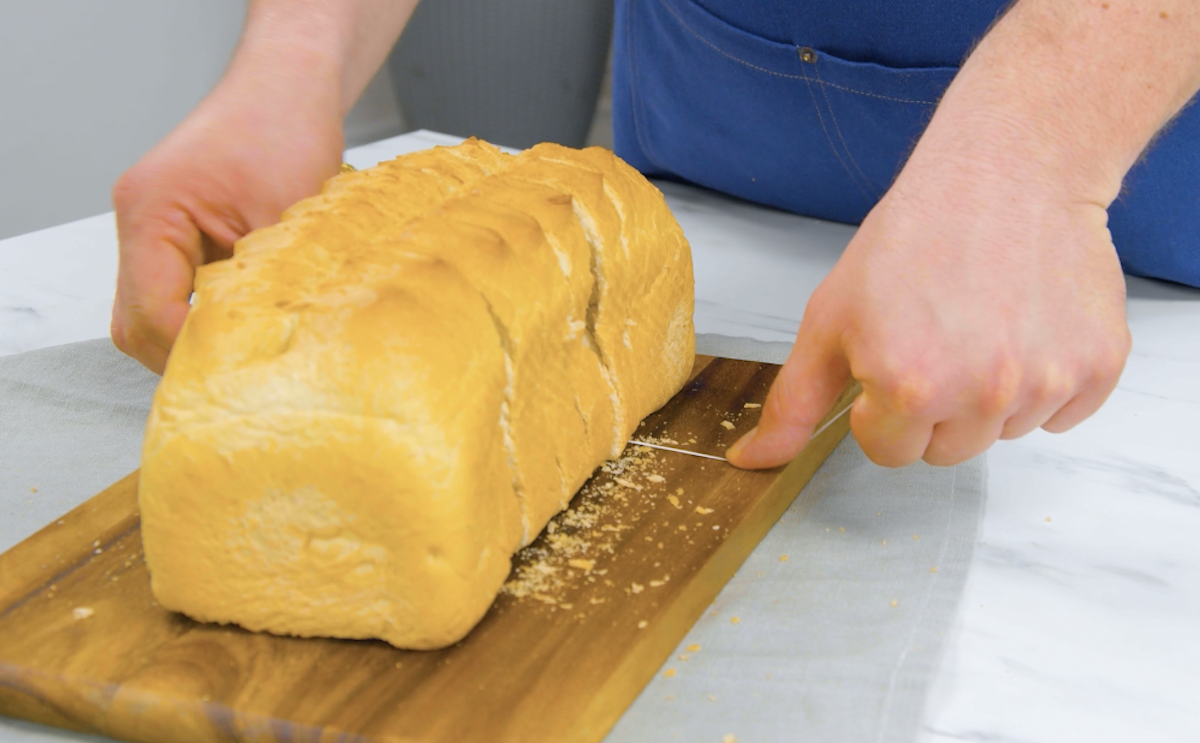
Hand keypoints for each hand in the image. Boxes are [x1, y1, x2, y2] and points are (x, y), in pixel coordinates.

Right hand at [110, 66, 343, 372]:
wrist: (290, 84)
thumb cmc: (286, 131)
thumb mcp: (286, 218)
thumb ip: (265, 287)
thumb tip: (263, 351)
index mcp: (151, 214)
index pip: (153, 314)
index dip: (194, 352)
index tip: (239, 373)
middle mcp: (139, 222)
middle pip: (137, 323)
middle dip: (185, 353)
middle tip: (243, 371)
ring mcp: (153, 229)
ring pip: (152, 312)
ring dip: (195, 334)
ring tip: (248, 348)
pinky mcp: (177, 233)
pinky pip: (175, 291)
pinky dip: (205, 312)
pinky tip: (246, 319)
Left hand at [727, 139, 1130, 468]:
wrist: (1006, 172)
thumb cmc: (913, 237)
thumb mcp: (829, 318)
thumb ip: (792, 402)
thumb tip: (753, 460)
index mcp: (909, 386)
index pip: (887, 452)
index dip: (880, 408)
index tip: (891, 357)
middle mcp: (982, 393)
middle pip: (945, 451)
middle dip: (932, 407)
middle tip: (936, 336)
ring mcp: (1046, 381)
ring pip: (1003, 433)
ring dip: (988, 395)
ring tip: (981, 323)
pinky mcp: (1098, 365)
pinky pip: (1064, 414)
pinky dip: (1047, 381)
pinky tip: (1026, 326)